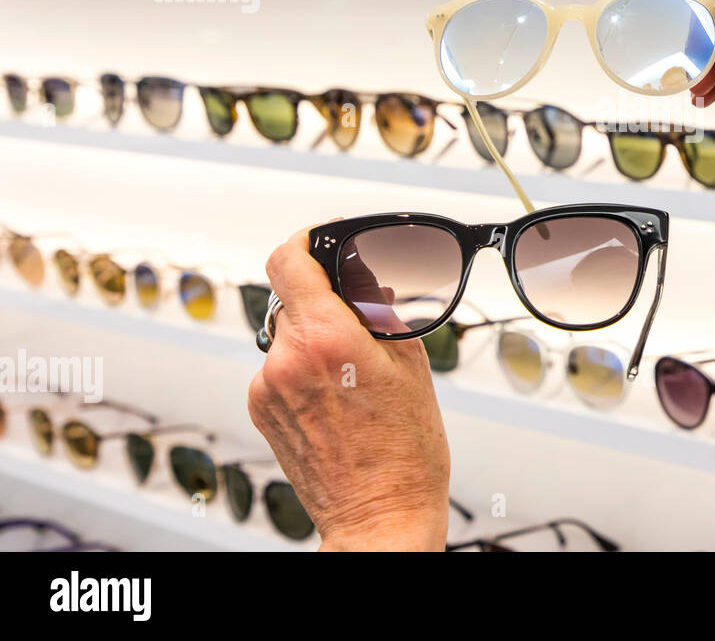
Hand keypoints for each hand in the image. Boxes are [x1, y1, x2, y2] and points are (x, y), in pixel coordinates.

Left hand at [248, 229, 449, 550]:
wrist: (380, 516)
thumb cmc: (405, 453)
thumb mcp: (410, 366)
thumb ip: (381, 313)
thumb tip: (365, 284)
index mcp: (325, 339)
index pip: (287, 262)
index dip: (303, 243)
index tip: (316, 241)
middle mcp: (285, 360)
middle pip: (292, 300)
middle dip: (325, 305)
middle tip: (361, 329)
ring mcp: (266, 390)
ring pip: (287, 336)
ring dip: (315, 341)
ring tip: (353, 378)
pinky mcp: (261, 413)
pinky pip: (280, 370)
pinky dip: (304, 372)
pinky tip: (336, 400)